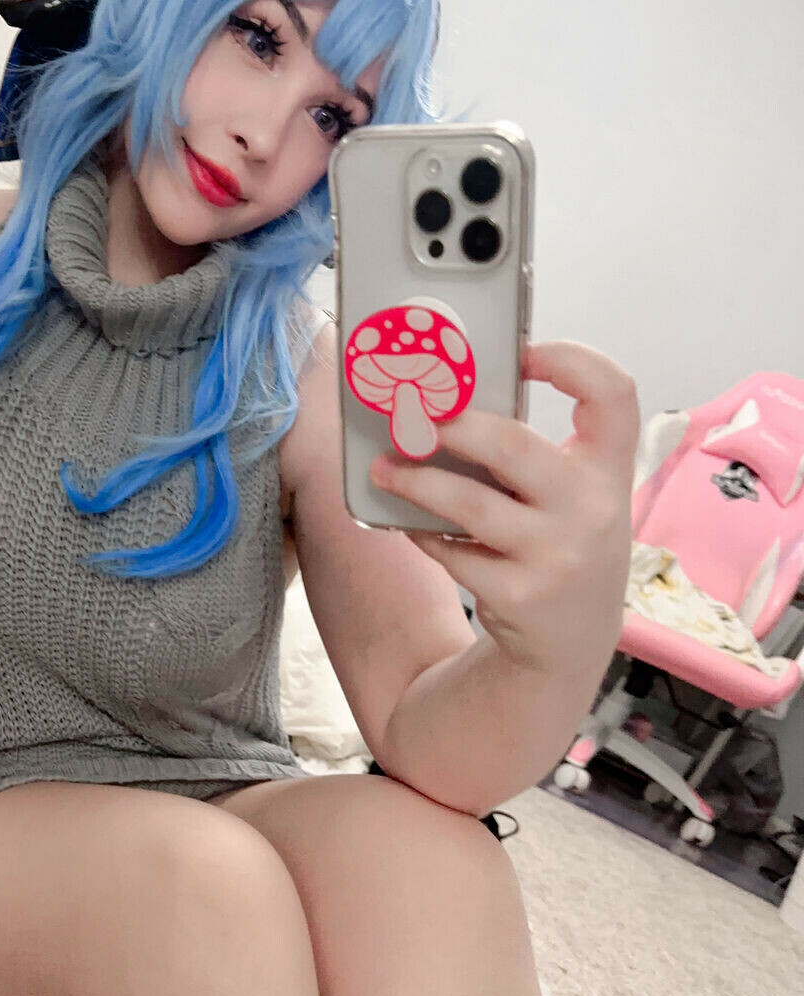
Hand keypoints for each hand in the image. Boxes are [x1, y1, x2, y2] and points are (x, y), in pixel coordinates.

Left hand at [368, 339, 638, 676]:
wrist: (571, 641)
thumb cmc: (561, 544)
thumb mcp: (575, 497)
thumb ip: (537, 453)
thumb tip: (447, 401)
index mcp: (609, 469)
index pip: (613, 393)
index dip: (568, 360)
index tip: (520, 353)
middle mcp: (592, 509)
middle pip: (512, 444)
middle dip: (451, 425)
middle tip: (412, 417)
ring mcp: (558, 555)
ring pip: (469, 502)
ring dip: (414, 480)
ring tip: (382, 468)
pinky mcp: (519, 595)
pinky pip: (452, 551)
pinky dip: (422, 532)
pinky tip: (407, 520)